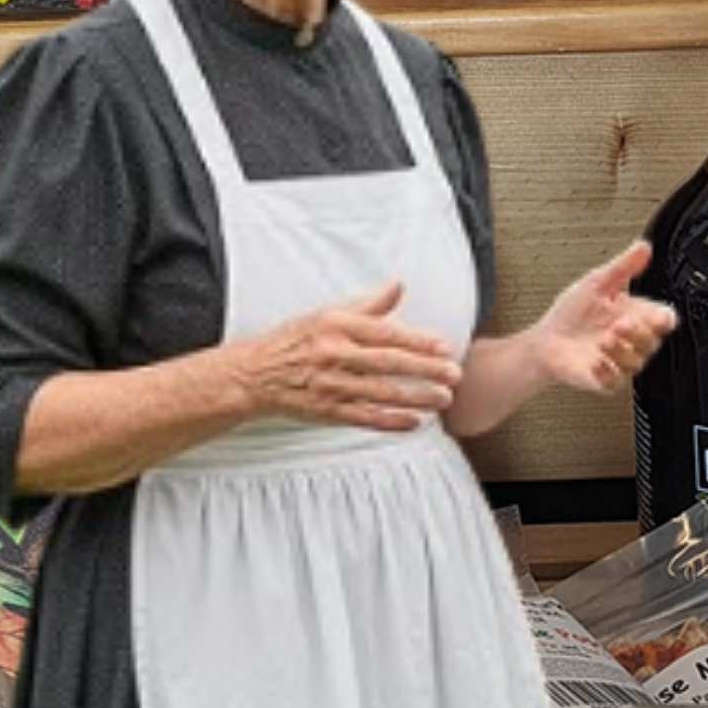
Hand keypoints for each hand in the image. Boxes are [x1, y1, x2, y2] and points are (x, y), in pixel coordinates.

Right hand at [234, 281, 463, 431]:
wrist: (253, 374)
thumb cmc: (294, 340)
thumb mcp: (327, 313)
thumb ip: (368, 304)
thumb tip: (397, 285)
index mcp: (336, 326)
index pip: (384, 333)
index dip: (417, 341)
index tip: (443, 347)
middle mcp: (333, 355)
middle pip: (387, 363)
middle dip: (425, 370)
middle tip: (454, 375)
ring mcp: (329, 385)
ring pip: (380, 393)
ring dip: (415, 398)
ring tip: (442, 400)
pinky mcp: (326, 410)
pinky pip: (364, 417)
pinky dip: (391, 421)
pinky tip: (414, 422)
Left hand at [533, 241, 676, 394]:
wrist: (546, 339)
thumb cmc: (573, 313)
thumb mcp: (598, 282)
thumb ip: (623, 266)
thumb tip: (643, 247)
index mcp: (636, 315)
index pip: (664, 320)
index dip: (664, 319)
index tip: (656, 315)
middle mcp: (630, 340)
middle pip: (653, 342)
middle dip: (639, 333)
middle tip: (621, 323)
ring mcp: (618, 361)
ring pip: (636, 362)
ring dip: (622, 350)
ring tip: (605, 339)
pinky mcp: (604, 379)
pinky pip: (615, 382)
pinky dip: (607, 371)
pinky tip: (597, 360)